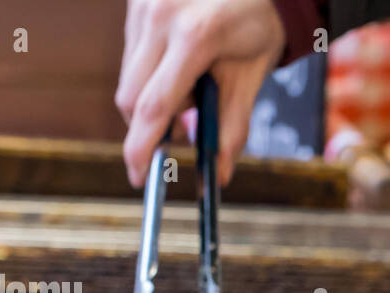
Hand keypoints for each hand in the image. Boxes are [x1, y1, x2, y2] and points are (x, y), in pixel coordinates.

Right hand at [116, 0, 286, 186]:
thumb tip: (218, 177)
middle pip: (132, 96)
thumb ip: (233, 129)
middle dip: (149, 124)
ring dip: (152, 93)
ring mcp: (143, 2)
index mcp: (195, 37)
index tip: (140, 178)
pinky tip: (180, 57)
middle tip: (179, 129)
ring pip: (129, 75)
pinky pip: (131, 50)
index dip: (142, 149)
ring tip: (191, 81)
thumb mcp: (252, 77)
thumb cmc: (260, 25)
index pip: (154, 107)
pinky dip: (150, 68)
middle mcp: (161, 15)